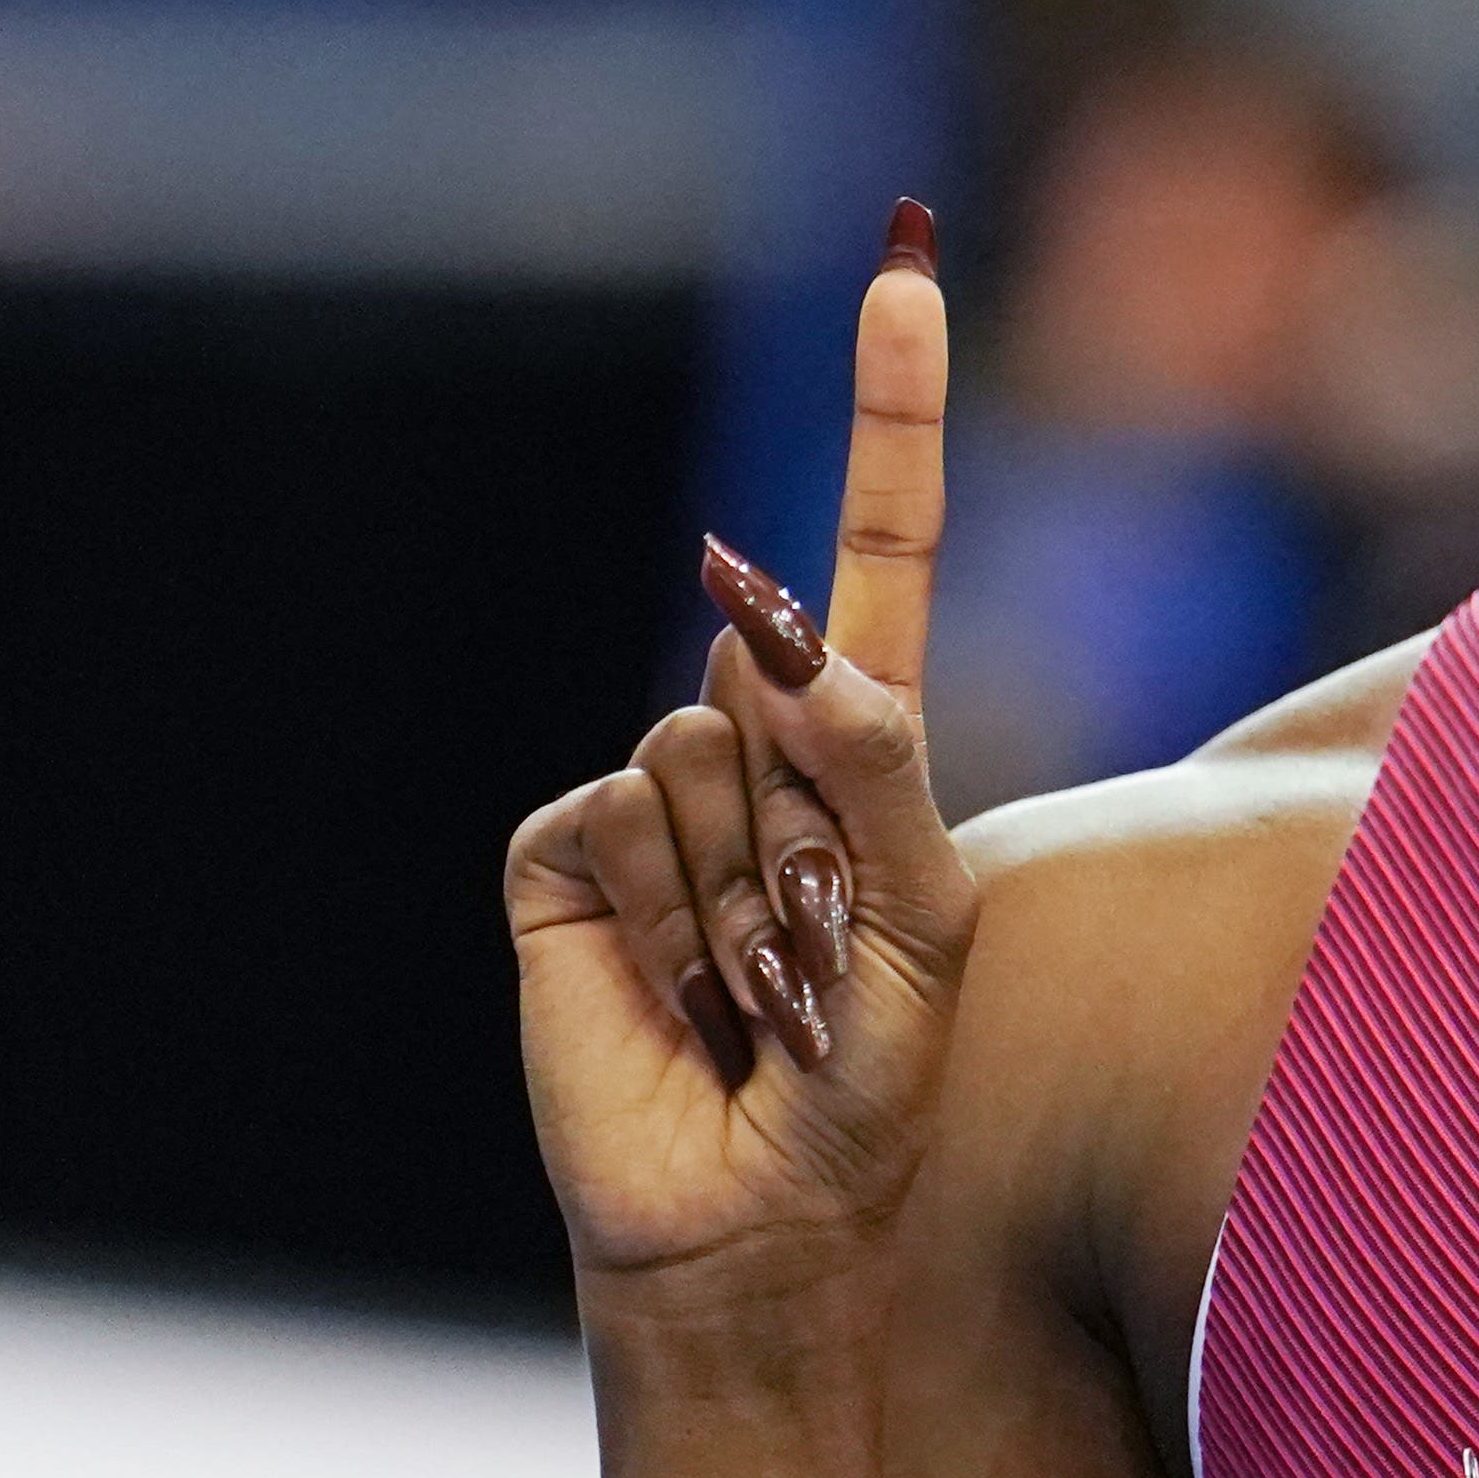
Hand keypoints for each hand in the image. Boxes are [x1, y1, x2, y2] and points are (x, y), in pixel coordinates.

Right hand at [505, 201, 983, 1295]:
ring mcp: (648, 796)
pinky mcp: (557, 855)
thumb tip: (786, 637)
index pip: (879, 543)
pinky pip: (609, 814)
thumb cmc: (867, 1080)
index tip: (905, 261)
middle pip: (779, 671)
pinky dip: (657, 910)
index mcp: (862, 742)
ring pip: (694, 750)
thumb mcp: (921, 927)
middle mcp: (750, 745)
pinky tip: (675, 992)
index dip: (888, 406)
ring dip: (741, 887)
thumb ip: (876, 771)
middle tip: (822, 953)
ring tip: (756, 990)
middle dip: (815, 811)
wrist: (759, 1216)